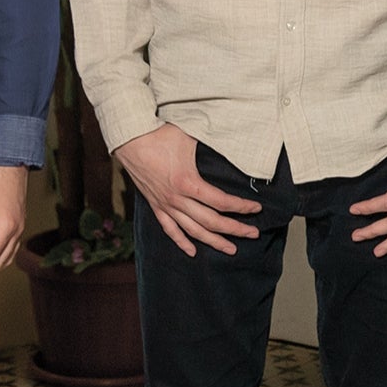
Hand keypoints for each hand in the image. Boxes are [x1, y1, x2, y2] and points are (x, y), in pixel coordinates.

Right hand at [114, 123, 260, 257]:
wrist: (130, 140)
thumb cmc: (161, 135)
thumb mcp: (191, 137)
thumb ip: (211, 143)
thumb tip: (232, 142)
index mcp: (189, 183)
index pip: (222, 202)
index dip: (241, 207)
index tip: (257, 208)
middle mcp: (177, 199)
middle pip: (211, 221)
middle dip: (235, 229)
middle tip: (253, 234)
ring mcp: (165, 205)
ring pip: (193, 231)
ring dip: (214, 241)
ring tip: (231, 249)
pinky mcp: (156, 206)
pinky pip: (170, 230)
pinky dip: (182, 242)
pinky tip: (193, 252)